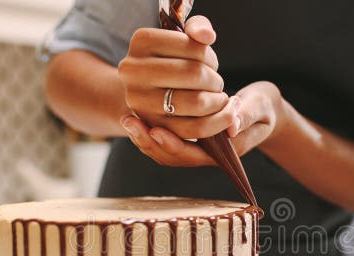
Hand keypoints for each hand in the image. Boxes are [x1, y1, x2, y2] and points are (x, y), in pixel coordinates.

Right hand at [117, 16, 235, 142]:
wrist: (147, 90)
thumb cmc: (173, 61)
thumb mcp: (182, 38)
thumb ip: (197, 28)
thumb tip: (207, 36)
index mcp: (141, 41)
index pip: (193, 47)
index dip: (210, 57)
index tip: (210, 63)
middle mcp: (133, 70)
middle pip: (194, 74)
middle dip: (215, 80)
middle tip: (217, 83)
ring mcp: (139, 100)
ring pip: (196, 103)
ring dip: (217, 101)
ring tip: (219, 98)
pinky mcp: (152, 126)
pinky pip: (193, 129)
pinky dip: (215, 123)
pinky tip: (220, 114)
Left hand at [120, 81, 284, 166]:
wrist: (261, 107)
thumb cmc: (263, 105)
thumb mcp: (260, 105)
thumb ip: (246, 114)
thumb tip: (230, 124)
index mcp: (224, 152)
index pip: (193, 155)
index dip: (173, 145)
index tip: (155, 131)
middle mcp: (206, 154)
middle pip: (172, 157)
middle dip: (149, 142)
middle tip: (130, 122)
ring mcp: (195, 147)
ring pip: (164, 151)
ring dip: (144, 138)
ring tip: (127, 119)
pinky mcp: (187, 137)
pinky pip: (164, 140)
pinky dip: (148, 130)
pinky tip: (135, 115)